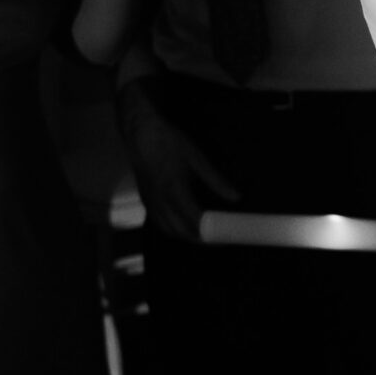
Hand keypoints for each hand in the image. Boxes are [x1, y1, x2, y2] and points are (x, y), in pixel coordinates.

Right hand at [117, 80, 238, 240]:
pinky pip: (159, 223)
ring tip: (205, 238)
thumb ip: (216, 181)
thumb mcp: (197, 158)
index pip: (195, 222)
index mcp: (175, 190)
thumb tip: (235, 197)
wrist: (140, 133)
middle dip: (201, 241)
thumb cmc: (168, 142)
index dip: (212, 234)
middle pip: (182, 232)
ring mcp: (150, 201)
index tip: (226, 237)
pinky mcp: (145, 199)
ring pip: (168, 230)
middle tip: (219, 241)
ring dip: (187, 238)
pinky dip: (173, 230)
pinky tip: (183, 228)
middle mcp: (160, 200)